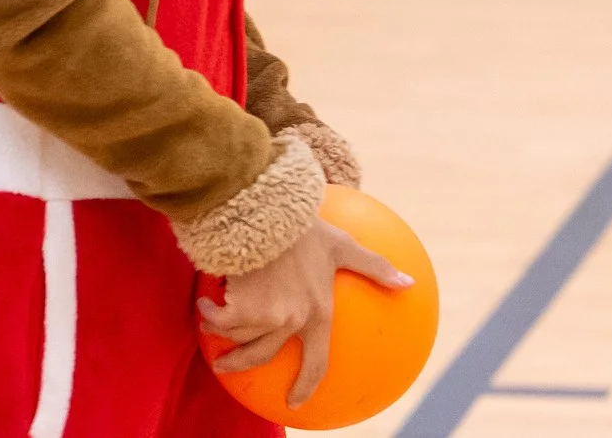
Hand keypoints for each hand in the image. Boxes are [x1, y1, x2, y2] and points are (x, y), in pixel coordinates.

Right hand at [197, 218, 410, 406]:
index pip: (316, 362)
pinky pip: (219, 320)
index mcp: (319, 313)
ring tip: (210, 321)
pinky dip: (208, 313)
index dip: (305, 386)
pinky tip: (201, 303)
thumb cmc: (305, 226)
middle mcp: (293, 322)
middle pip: (262, 356)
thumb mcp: (344, 245)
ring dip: (220, 329)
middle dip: (240, 363)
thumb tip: (410, 284)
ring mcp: (266, 318)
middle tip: (227, 365)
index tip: (294, 401)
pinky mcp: (241, 307)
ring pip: (238, 336)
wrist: (267, 210)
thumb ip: (375, 267)